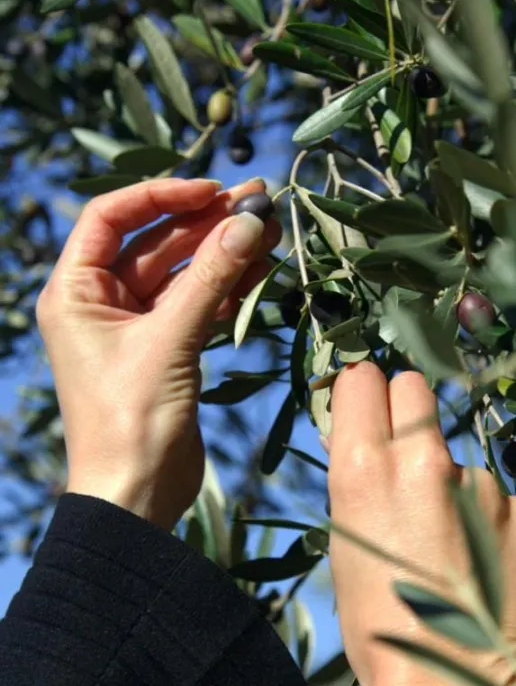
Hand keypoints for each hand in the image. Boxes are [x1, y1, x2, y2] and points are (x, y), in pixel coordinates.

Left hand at [36, 177, 280, 529]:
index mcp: (75, 292)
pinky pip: (197, 306)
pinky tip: (259, 272)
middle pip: (155, 243)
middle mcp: (100, 303)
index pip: (110, 217)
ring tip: (269, 231)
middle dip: (206, 223)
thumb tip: (250, 221)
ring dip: (223, 254)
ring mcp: (135, 328)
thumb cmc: (130, 421)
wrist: (137, 495)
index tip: (211, 190)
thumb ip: (209, 279)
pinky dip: (226, 290)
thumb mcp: (168, 342)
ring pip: (183, 275)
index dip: (160, 195)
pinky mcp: (166, 351)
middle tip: (259, 203)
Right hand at [327, 363, 515, 685]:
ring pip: (453, 451)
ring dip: (445, 477)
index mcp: (363, 467)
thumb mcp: (344, 539)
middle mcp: (421, 459)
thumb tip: (366, 441)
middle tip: (403, 454)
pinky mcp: (515, 506)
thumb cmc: (373, 620)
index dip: (361, 396)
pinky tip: (476, 559)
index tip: (364, 414)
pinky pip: (489, 492)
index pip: (362, 379)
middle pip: (413, 386)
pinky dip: (480, 515)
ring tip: (445, 540)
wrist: (442, 682)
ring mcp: (476, 480)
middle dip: (403, 409)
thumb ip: (358, 479)